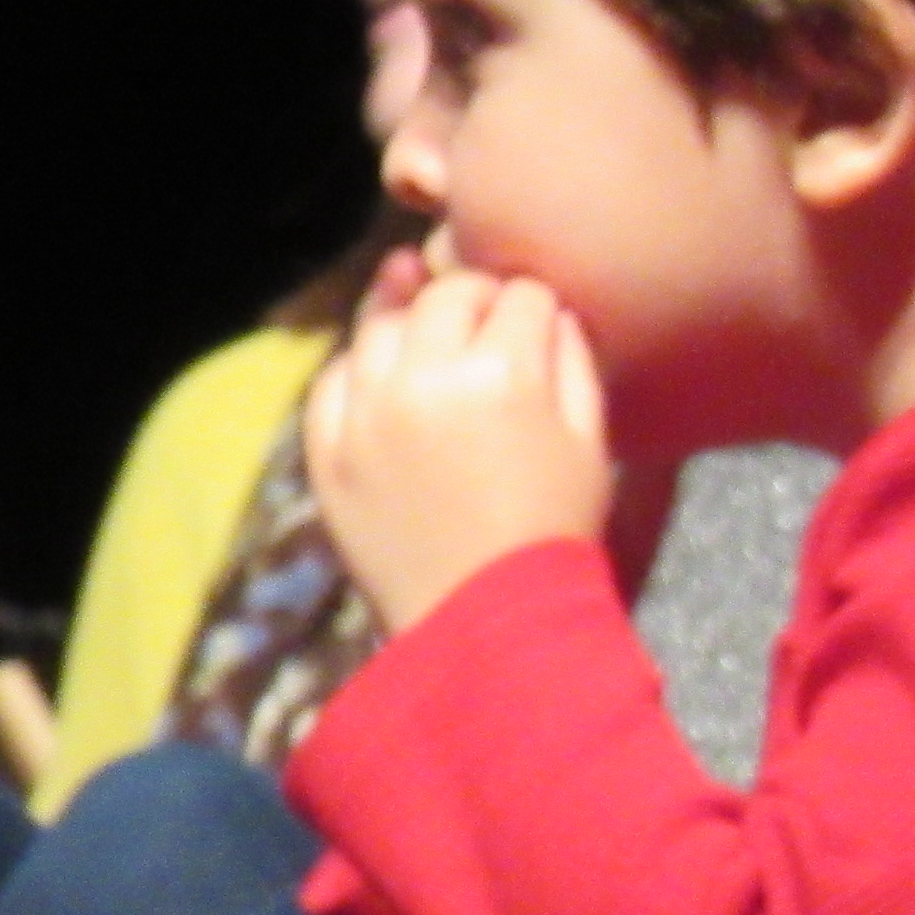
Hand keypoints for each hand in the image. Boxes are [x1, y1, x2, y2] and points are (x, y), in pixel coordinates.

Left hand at [304, 266, 617, 637]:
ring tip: (436, 348)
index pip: (520, 294)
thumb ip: (571, 359)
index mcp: (504, 372)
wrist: (483, 620)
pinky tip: (386, 384)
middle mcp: (425, 380)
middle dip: (475, 298)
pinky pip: (333, 379)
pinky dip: (360, 371)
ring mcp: (365, 414)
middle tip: (489, 324)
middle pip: (444, 294)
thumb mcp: (588, 441)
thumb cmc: (550, 531)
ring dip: (411, 324)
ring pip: (380, 325)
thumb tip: (546, 308)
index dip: (535, 306)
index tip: (536, 325)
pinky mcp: (325, 450)